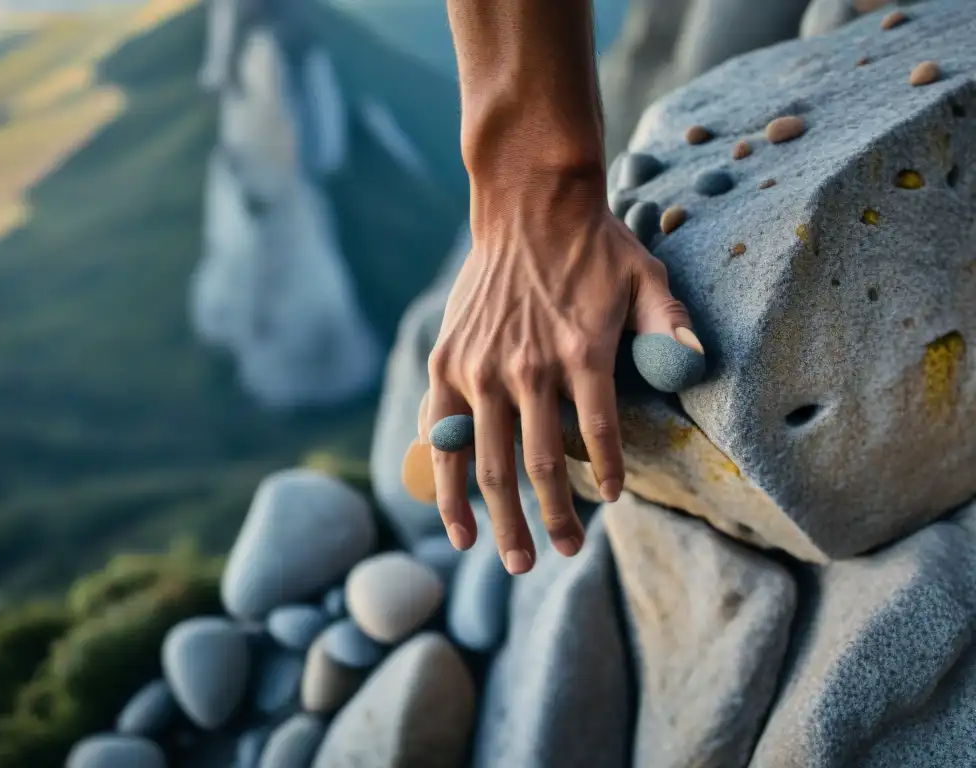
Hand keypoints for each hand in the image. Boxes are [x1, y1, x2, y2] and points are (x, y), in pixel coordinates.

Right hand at [419, 183, 700, 573]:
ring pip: (488, 463)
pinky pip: (441, 434)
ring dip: (501, 520)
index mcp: (582, 355)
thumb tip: (693, 364)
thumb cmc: (593, 245)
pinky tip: (456, 521)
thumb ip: (669, 324)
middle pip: (542, 467)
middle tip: (564, 555)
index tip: (614, 501)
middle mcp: (528, 371)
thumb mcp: (646, 276)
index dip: (610, 477)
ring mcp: (480, 370)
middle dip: (555, 521)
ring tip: (513, 561)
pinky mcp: (446, 364)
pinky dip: (445, 481)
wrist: (526, 204)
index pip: (600, 438)